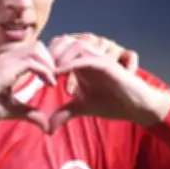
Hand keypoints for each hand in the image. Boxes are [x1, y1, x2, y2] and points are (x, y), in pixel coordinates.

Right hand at [0, 42, 57, 130]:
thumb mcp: (11, 109)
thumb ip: (29, 113)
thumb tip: (46, 125)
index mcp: (8, 63)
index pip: (33, 52)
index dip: (47, 62)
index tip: (55, 79)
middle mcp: (7, 56)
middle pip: (38, 46)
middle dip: (51, 59)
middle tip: (57, 77)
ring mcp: (5, 60)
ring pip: (37, 49)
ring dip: (50, 63)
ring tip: (54, 80)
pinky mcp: (5, 67)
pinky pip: (32, 62)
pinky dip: (45, 71)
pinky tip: (49, 84)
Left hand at [47, 34, 169, 132]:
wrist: (136, 107)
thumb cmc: (111, 102)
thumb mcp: (82, 108)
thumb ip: (64, 113)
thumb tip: (47, 128)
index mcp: (80, 61)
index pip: (58, 47)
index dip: (44, 56)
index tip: (33, 72)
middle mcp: (89, 55)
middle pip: (63, 40)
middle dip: (49, 52)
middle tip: (39, 70)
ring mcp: (99, 57)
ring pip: (75, 44)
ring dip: (60, 56)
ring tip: (49, 72)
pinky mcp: (109, 64)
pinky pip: (88, 58)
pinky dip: (72, 63)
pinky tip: (60, 74)